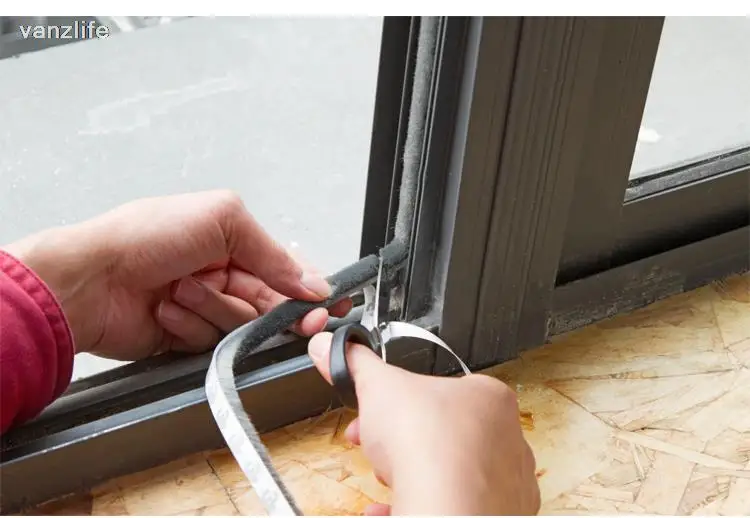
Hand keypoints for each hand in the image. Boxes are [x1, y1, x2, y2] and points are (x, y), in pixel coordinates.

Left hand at [3, 190, 350, 359]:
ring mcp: (203, 307)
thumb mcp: (222, 220)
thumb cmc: (143, 236)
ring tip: (181, 290)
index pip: (285, 269)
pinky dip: (189, 325)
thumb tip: (310, 281)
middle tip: (300, 321)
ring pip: (240, 325)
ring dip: (214, 308)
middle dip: (281, 311)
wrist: (89, 279)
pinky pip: (210, 342)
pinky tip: (165, 309)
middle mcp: (221, 274)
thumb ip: (272, 253)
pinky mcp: (185, 337)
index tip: (329, 305)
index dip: (309, 288)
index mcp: (232, 241)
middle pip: (271, 303)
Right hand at [307, 333, 540, 515]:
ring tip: (387, 475)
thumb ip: (355, 363)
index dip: (403, 400)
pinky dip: (423, 505)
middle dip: (406, 438)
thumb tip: (331, 348)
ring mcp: (506, 483)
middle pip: (447, 433)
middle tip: (378, 442)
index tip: (380, 410)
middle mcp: (507, 440)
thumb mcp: (377, 386)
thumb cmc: (430, 444)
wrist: (444, 506)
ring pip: (454, 472)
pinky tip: (390, 508)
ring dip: (417, 473)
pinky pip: (455, 507)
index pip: (445, 390)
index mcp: (490, 398)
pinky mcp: (494, 517)